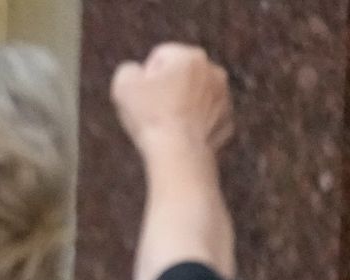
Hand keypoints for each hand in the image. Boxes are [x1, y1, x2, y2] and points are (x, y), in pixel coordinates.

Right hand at [112, 43, 232, 155]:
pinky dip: (192, 125)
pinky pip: (205, 118)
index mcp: (190, 56)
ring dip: (181, 106)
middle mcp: (213, 70)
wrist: (179, 152)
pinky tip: (179, 136)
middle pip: (180, 75)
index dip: (145, 78)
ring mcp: (224, 96)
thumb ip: (127, 70)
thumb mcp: (123, 85)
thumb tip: (135, 73)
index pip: (160, 57)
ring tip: (166, 126)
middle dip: (166, 89)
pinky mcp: (227, 120)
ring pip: (195, 96)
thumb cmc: (151, 116)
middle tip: (152, 112)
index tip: (142, 97)